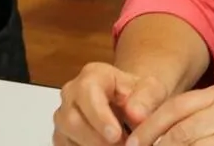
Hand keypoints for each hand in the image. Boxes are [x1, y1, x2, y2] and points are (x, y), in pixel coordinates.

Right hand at [53, 62, 170, 144]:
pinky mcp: (62, 134)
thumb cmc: (139, 95)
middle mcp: (72, 93)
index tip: (115, 135)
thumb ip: (147, 99)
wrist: (132, 104)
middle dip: (96, 139)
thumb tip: (136, 114)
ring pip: (66, 136)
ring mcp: (63, 114)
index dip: (100, 117)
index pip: (87, 93)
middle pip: (72, 119)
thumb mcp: (151, 90)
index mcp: (93, 74)